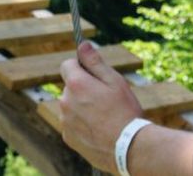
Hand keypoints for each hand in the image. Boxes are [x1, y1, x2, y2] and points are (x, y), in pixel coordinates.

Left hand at [59, 42, 144, 171]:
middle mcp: (65, 101)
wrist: (128, 148)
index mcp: (76, 84)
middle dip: (83, 88)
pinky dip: (81, 124)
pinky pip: (72, 123)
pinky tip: (99, 129)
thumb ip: (95, 62)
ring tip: (104, 116)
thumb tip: (82, 45)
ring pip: (71, 105)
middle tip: (105, 98)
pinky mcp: (68, 137)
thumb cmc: (124, 111)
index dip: (80, 66)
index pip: (67, 64)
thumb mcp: (114, 81)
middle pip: (70, 86)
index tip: (93, 73)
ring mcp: (65, 121)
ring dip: (81, 106)